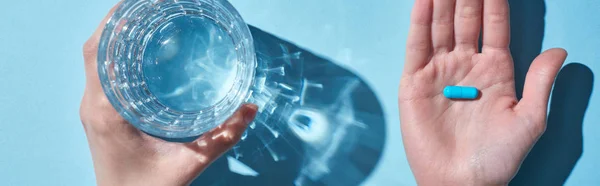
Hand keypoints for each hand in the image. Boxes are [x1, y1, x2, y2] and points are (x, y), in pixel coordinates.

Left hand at [80, 4, 257, 185]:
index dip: (113, 25)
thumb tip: (250, 108)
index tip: (135, 5)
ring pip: (96, 60)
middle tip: (147, 5)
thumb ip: (222, 137)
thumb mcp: (190, 164)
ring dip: (114, 36)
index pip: (99, 56)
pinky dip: (115, 53)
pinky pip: (102, 74)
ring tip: (142, 17)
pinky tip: (137, 48)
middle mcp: (94, 106)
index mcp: (107, 113)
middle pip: (95, 50)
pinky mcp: (101, 114)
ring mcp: (94, 109)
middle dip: (117, 21)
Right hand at [399, 0, 565, 184]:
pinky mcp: (415, 83)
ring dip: (441, 3)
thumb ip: (540, 82)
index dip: (494, 3)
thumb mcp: (529, 119)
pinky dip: (419, 22)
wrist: (461, 182)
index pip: (494, 26)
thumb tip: (560, 52)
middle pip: (465, 20)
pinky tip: (423, 1)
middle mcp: (465, 66)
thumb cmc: (497, 157)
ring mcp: (439, 72)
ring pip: (439, 27)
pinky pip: (416, 46)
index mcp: (494, 70)